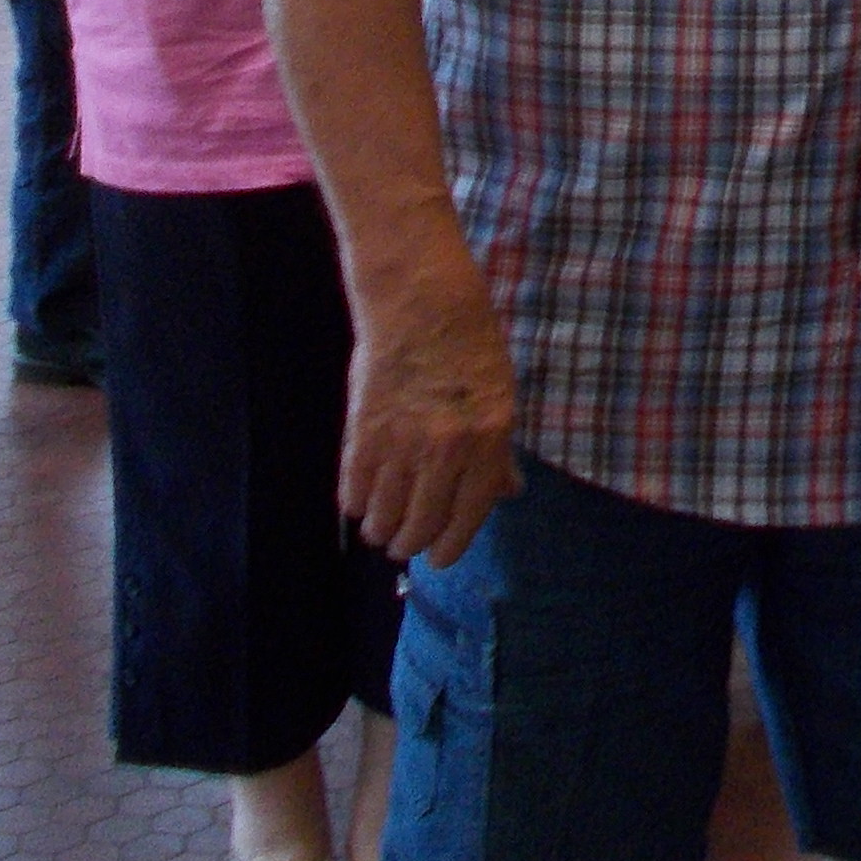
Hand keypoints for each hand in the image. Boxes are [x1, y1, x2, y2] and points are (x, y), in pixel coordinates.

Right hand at [340, 257, 521, 565]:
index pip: (467, 518)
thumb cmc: (469, 347)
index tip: (438, 557)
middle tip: (405, 544)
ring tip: (381, 527)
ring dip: (381, 530)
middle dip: (411, 544)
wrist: (422, 303)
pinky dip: (357, 505)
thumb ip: (499, 453)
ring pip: (384, 518)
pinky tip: (362, 501)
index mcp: (489, 442)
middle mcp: (446, 450)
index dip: (449, 547)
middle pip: (421, 528)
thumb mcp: (500, 398)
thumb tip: (506, 494)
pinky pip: (354, 493)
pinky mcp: (363, 434)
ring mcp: (402, 444)